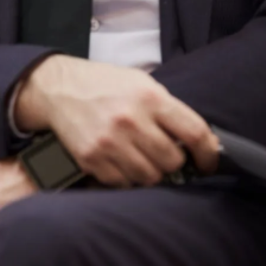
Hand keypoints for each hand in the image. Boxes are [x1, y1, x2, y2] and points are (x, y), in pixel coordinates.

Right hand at [15, 55, 219, 187]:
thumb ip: (169, 109)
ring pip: (150, 176)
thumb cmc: (104, 85)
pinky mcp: (91, 158)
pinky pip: (122, 182)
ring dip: (149, 171)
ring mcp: (109, 141)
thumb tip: (203, 142)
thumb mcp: (141, 83)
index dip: (209, 154)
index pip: (195, 133)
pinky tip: (119, 160)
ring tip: (140, 157)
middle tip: (162, 153)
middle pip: (172, 161)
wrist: (57, 88)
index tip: (207, 162)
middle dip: (172, 160)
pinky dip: (125, 176)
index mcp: (149, 98)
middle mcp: (130, 120)